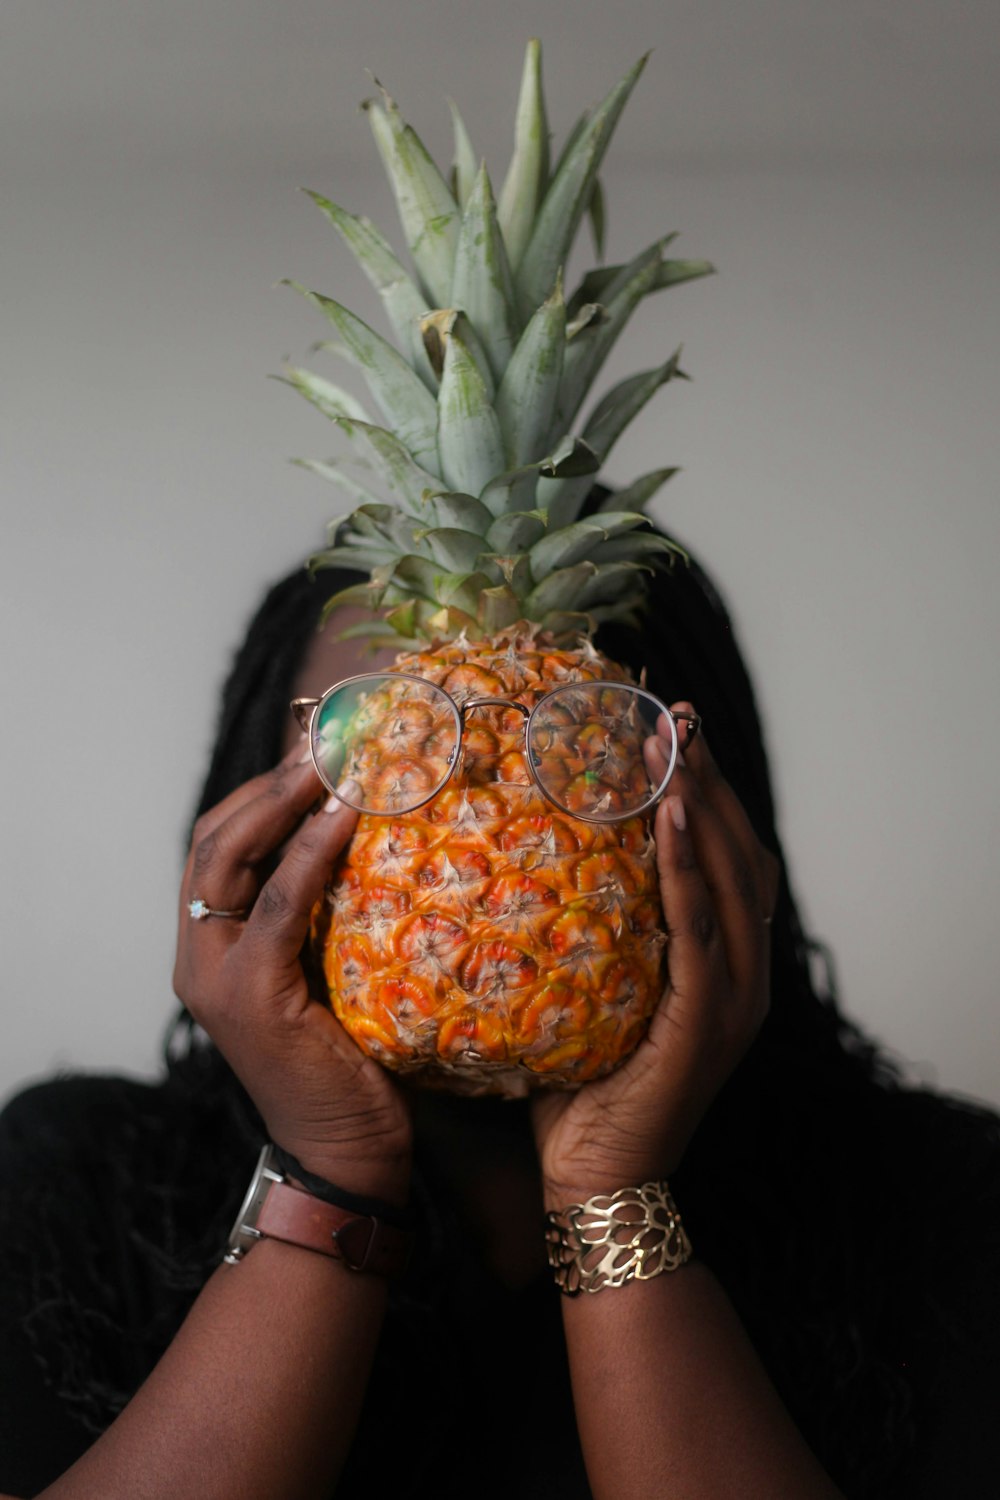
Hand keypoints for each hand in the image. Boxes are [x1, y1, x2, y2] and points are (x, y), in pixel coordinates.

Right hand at [173, 739, 412, 1203]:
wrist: (347, 1150)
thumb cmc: (350, 1058)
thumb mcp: (329, 967)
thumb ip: (323, 911)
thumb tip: (364, 832)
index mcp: (211, 945)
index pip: (218, 843)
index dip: (260, 789)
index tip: (315, 746)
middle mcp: (199, 954)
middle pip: (213, 838)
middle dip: (269, 782)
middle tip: (326, 740)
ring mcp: (216, 975)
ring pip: (229, 857)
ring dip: (283, 800)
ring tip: (333, 760)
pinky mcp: (249, 995)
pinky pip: (276, 904)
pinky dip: (308, 852)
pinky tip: (344, 817)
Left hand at [532, 704, 778, 1206]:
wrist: (594, 1180)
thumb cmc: (583, 1089)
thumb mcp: (592, 994)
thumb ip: (593, 935)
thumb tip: (537, 862)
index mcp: (724, 966)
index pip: (730, 859)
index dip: (709, 793)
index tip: (673, 733)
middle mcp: (745, 975)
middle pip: (743, 854)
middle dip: (710, 781)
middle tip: (676, 720)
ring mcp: (735, 1000)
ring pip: (733, 880)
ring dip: (702, 807)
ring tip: (670, 750)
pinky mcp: (709, 1023)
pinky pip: (703, 930)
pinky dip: (692, 871)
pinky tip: (671, 820)